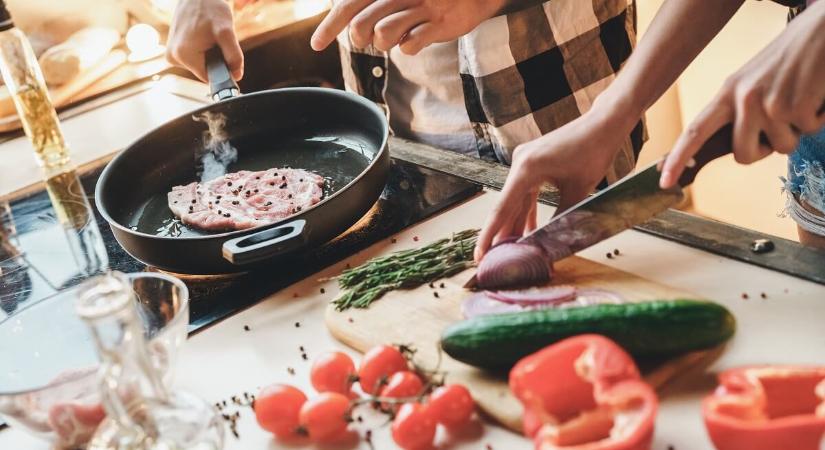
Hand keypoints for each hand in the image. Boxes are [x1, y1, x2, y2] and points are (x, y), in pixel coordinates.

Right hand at [166, 0, 243, 81]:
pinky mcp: (173, 50)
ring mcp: (171, 54)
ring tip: (207, 36)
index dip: (222, 69)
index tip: (225, 54)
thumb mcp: (226, 31)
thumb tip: (236, 75)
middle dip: (214, 59)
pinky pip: (194, 58)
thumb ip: (234, 55)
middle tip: (215, 40)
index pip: (210, 77)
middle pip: (204, 71)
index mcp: (183, 56)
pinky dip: (201, 51)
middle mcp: (173, 58)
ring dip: (208, 54)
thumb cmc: (210, 8)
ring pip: (200, 65)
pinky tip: (201, 36)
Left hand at [310, 0, 505, 54]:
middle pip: (361, 25)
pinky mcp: (440, 22)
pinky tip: (416, 40)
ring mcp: (421, 6)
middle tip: (369, 40)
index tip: (316, 45)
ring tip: (396, 38)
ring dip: (384, 44)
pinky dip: (409, 48)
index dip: (329, 27)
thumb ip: (368, 1)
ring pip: (383, 35)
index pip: (348, 4)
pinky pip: (412, 44)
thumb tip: (336, 11)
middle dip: (360, 39)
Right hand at [474, 107, 635, 260]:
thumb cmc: (593, 153)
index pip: (502, 209)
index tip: (479, 255)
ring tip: (510, 250)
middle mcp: (519, 163)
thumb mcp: (578, 191)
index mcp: (526, 169)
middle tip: (494, 259)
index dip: (489, 235)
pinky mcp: (533, 163)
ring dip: (515, 224)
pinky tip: (528, 230)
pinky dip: (527, 210)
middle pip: (505, 206)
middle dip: (501, 234)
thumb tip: (549, 243)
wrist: (603, 124)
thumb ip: (561, 218)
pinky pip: (525, 192)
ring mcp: (524, 162)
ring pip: (516, 201)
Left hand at [659, 0, 824, 188]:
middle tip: (777, 124)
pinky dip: (816, 119)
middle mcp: (742, 99)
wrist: (820, 34)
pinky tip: (813, 95)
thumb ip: (736, 112)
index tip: (664, 181)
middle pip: (743, 155)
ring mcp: (768, 104)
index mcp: (726, 93)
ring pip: (781, 147)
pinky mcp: (795, 106)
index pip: (694, 131)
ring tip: (797, 100)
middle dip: (762, 150)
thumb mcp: (750, 82)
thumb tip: (733, 148)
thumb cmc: (785, 61)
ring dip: (794, 131)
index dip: (677, 159)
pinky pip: (808, 131)